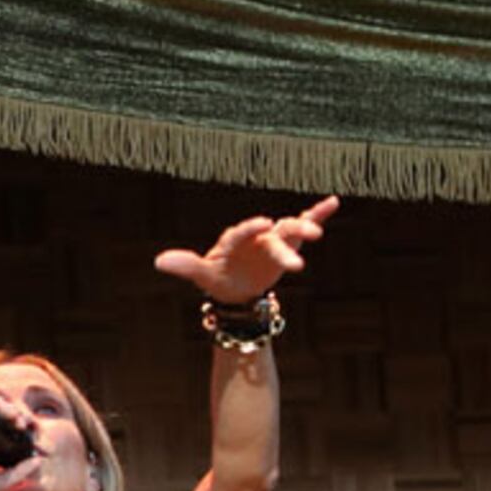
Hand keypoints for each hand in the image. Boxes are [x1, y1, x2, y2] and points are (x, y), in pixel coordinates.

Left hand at [152, 195, 339, 306]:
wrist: (236, 288)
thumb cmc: (218, 278)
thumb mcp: (202, 274)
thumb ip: (185, 265)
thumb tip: (158, 262)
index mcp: (234, 239)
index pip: (242, 232)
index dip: (251, 227)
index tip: (263, 223)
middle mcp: (256, 235)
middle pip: (272, 234)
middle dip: (283, 242)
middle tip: (299, 247)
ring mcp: (273, 237)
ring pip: (290, 230)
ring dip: (304, 229)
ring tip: (316, 235)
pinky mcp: (288, 243)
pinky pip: (303, 225)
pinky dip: (317, 214)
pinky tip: (332, 202)